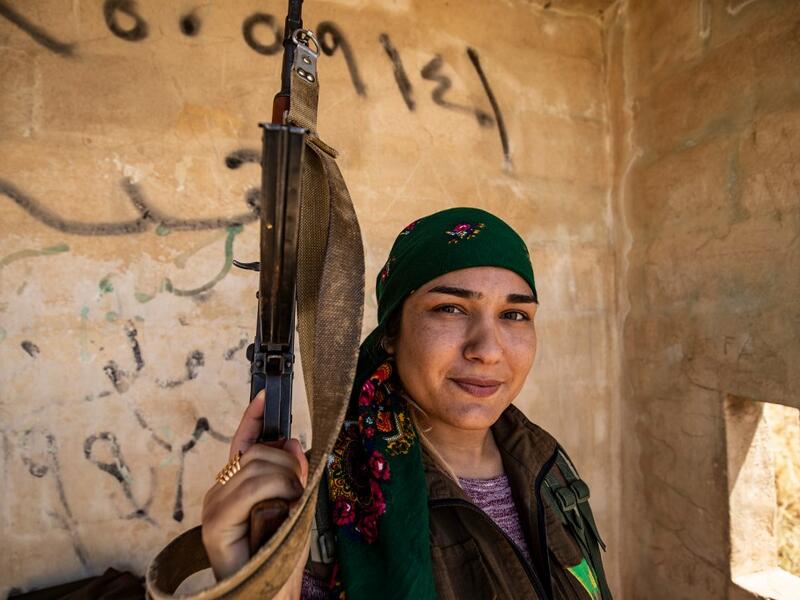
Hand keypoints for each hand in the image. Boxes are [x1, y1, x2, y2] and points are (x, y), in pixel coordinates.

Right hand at [201, 390, 308, 579]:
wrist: (268, 590)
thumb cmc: (279, 551)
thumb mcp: (292, 504)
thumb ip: (291, 473)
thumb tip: (292, 441)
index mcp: (235, 485)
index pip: (243, 444)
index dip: (254, 418)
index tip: (265, 396)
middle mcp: (220, 491)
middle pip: (257, 453)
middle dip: (288, 463)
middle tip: (298, 489)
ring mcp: (214, 505)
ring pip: (257, 467)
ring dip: (286, 481)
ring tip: (290, 505)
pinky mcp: (215, 521)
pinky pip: (250, 488)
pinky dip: (274, 491)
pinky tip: (280, 507)